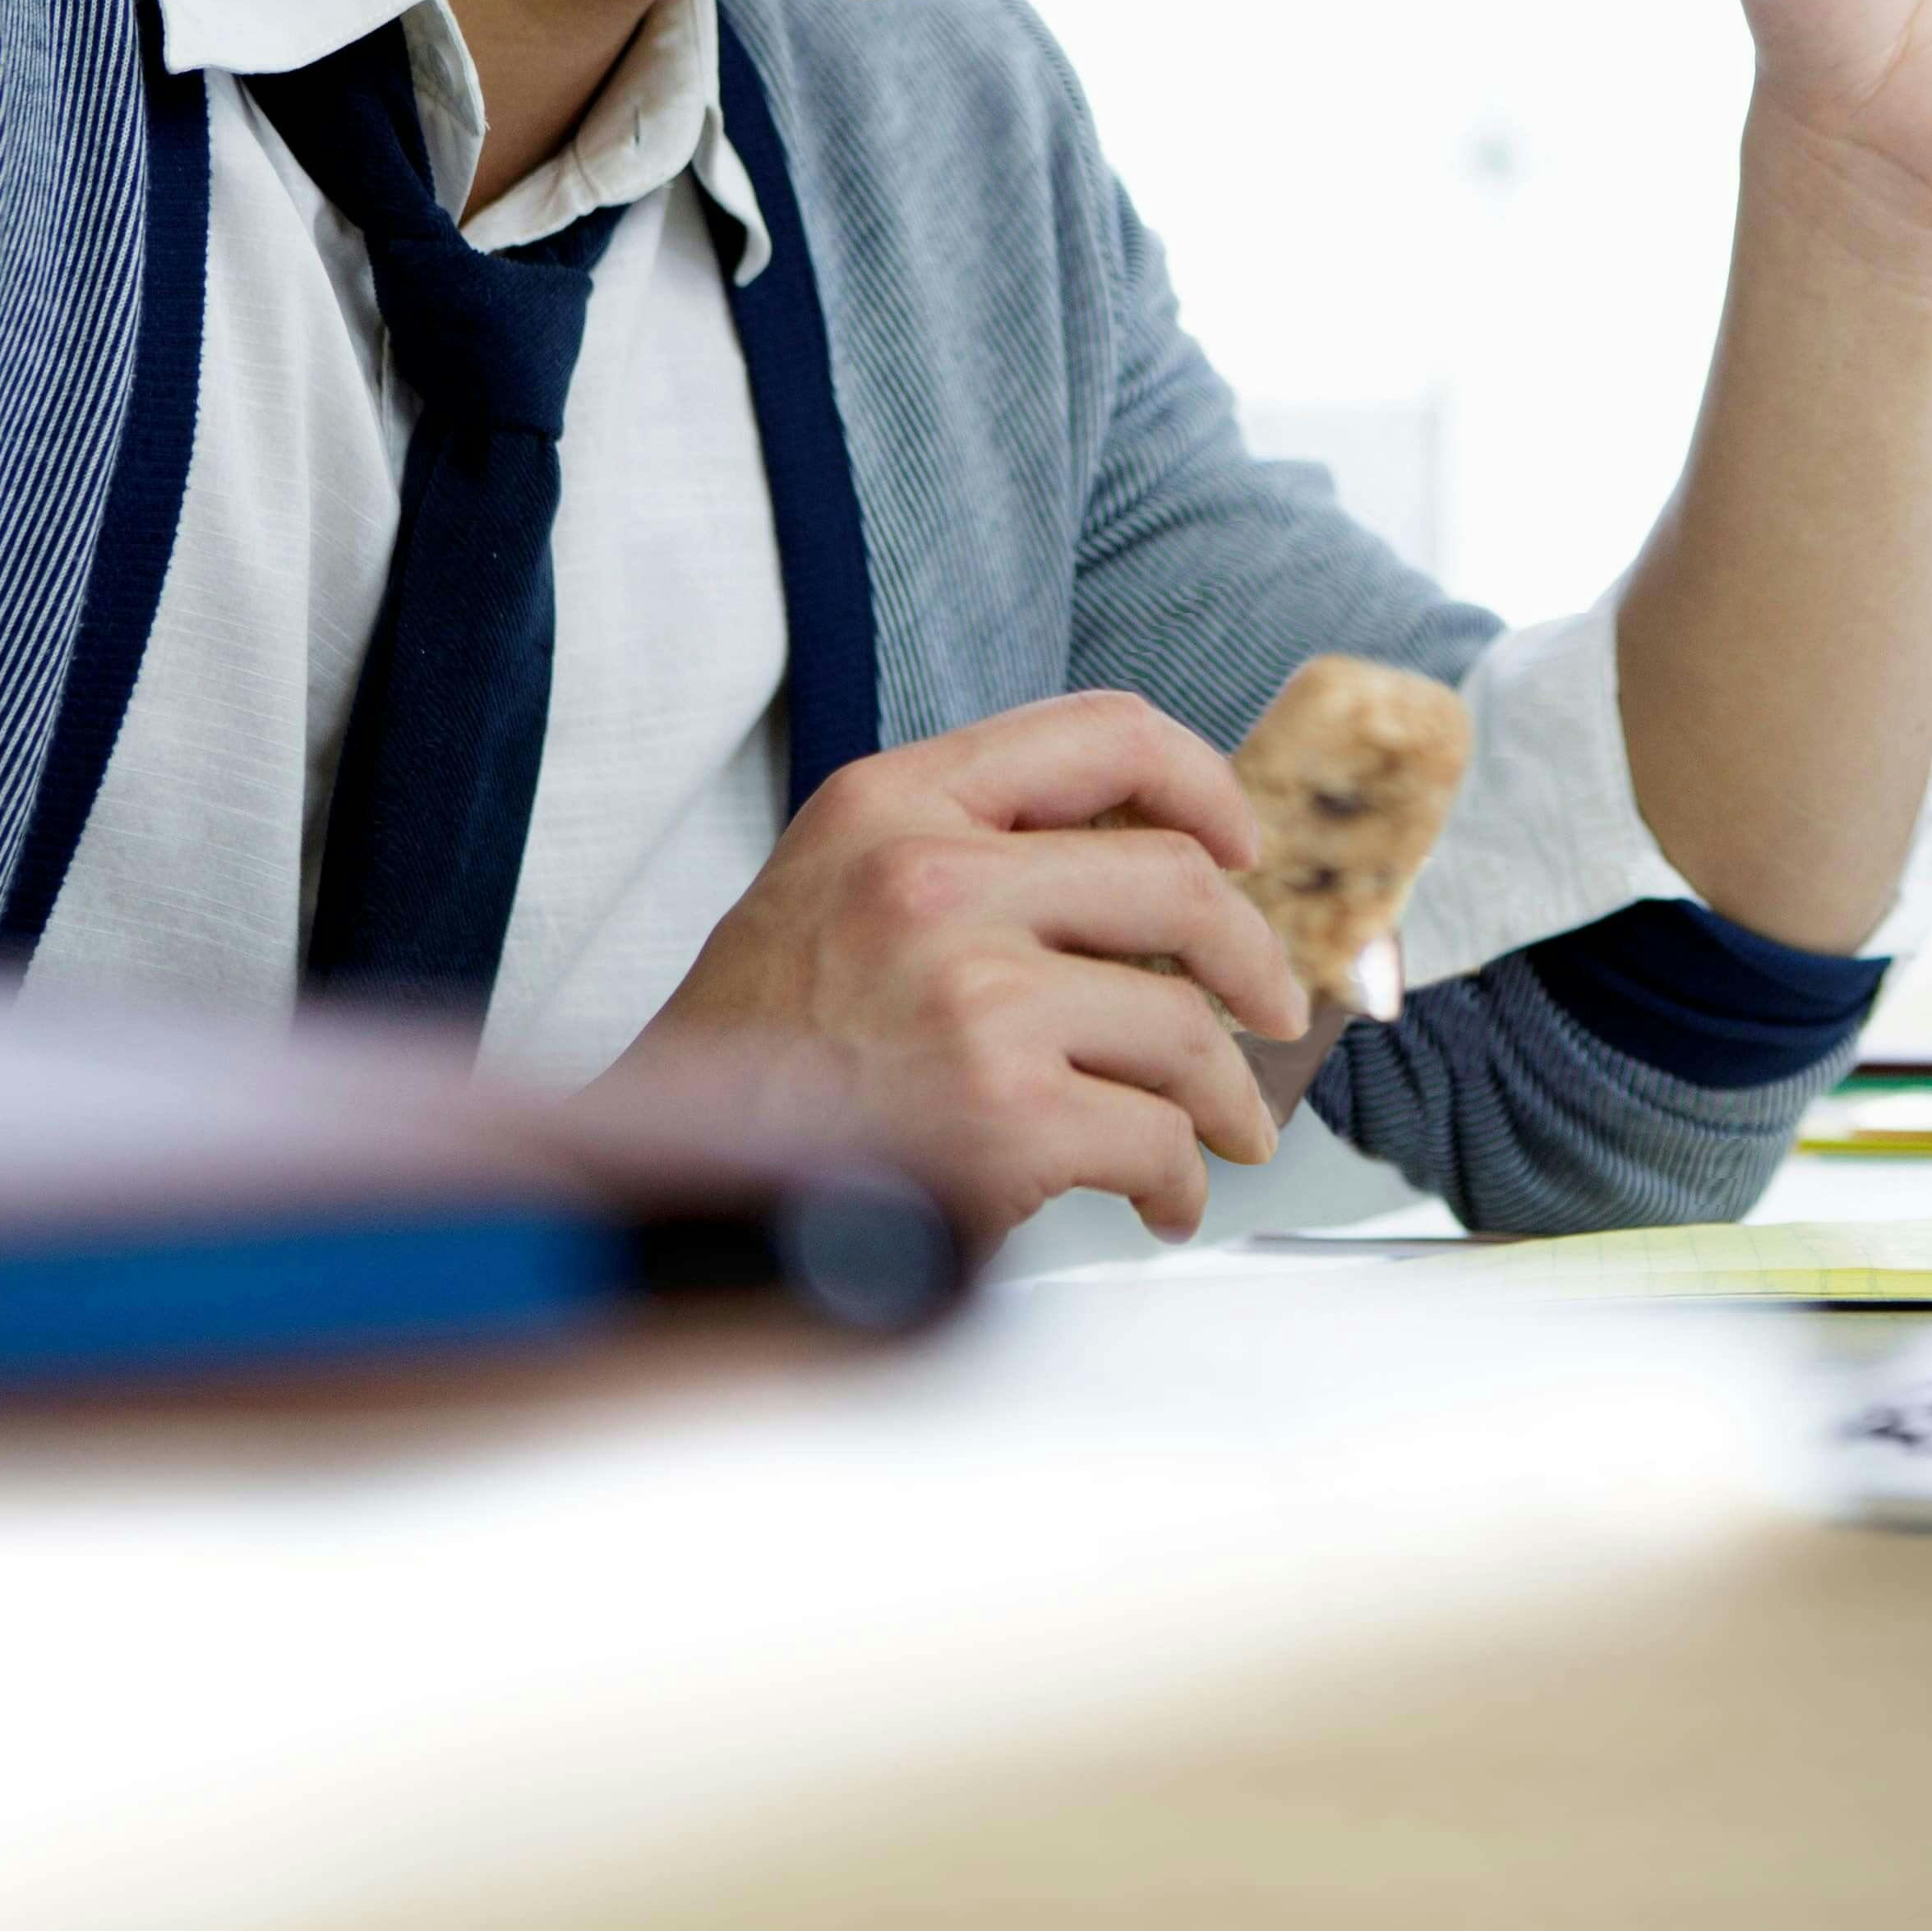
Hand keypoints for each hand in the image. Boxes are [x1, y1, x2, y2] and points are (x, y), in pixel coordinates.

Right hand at [630, 692, 1312, 1247]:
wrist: (659, 1192)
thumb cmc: (756, 1059)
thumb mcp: (832, 891)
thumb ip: (967, 854)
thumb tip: (1155, 873)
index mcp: (889, 807)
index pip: (1101, 732)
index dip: (1201, 783)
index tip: (1239, 844)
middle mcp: (927, 881)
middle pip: (1178, 883)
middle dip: (1253, 959)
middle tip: (1272, 1011)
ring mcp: (968, 997)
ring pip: (1183, 1025)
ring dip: (1224, 1093)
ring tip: (1220, 1134)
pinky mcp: (1000, 1115)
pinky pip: (1155, 1136)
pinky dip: (1180, 1178)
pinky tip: (1161, 1197)